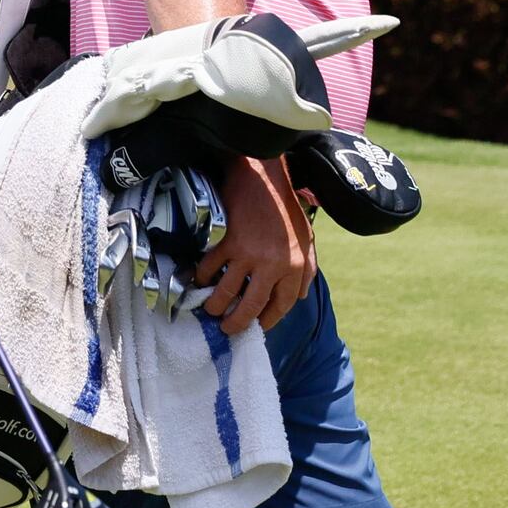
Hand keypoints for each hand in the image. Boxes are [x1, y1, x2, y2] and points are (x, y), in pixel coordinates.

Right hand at [191, 157, 315, 332]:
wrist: (264, 179)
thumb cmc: (285, 207)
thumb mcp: (306, 238)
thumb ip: (306, 268)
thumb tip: (299, 296)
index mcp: (295, 266)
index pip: (283, 305)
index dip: (268, 320)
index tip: (257, 326)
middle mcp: (274, 265)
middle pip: (252, 307)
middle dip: (236, 323)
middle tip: (226, 329)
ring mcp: (250, 255)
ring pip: (227, 293)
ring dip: (215, 306)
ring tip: (210, 309)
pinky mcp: (230, 243)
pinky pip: (210, 269)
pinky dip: (202, 277)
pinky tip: (201, 279)